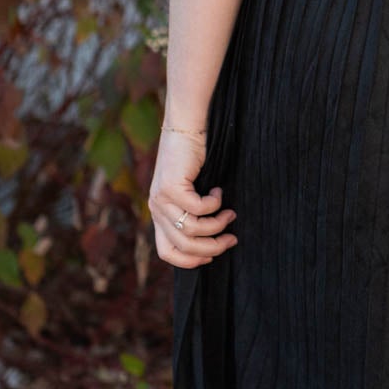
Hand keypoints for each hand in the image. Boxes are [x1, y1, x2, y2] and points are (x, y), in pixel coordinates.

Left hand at [149, 128, 236, 268]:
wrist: (186, 127)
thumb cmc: (193, 159)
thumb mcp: (190, 191)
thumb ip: (193, 212)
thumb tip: (215, 237)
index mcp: (159, 215)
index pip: (167, 253)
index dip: (191, 261)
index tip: (213, 255)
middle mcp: (156, 210)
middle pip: (184, 246)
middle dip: (213, 247)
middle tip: (232, 238)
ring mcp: (161, 200)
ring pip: (192, 230)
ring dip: (217, 225)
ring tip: (230, 213)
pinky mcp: (170, 187)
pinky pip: (198, 208)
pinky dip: (215, 203)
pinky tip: (218, 191)